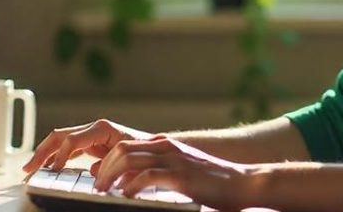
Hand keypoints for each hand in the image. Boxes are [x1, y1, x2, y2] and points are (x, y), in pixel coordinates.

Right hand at [21, 119, 154, 173]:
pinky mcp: (91, 144)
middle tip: (28, 169)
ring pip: (60, 141)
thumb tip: (94, 171)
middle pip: (60, 136)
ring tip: (31, 170)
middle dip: (42, 152)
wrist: (155, 148)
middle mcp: (94, 129)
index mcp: (102, 129)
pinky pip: (67, 149)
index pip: (72, 140)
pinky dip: (55, 157)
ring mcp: (91, 135)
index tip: (53, 172)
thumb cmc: (145, 152)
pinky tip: (47, 168)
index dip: (60, 156)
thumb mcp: (130, 158)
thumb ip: (112, 162)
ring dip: (44, 154)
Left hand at [92, 135, 259, 210]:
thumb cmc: (213, 183)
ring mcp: (174, 160)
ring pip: (128, 158)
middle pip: (121, 150)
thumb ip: (157, 172)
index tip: (99, 180)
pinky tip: (127, 198)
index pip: (125, 146)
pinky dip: (131, 187)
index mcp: (165, 145)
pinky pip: (147, 177)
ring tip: (105, 192)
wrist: (244, 182)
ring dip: (111, 176)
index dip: (107, 162)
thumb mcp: (181, 171)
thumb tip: (128, 184)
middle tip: (98, 187)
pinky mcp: (181, 176)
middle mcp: (166, 148)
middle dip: (104, 168)